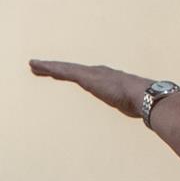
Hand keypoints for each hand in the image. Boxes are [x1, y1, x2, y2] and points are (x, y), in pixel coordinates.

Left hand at [28, 60, 150, 118]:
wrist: (146, 96)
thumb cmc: (144, 104)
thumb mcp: (136, 106)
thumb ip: (136, 107)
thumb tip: (147, 115)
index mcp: (108, 80)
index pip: (86, 76)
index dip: (73, 74)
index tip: (63, 75)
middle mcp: (98, 73)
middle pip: (72, 70)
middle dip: (56, 69)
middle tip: (39, 67)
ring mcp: (92, 74)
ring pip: (64, 69)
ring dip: (48, 67)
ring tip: (32, 65)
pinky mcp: (86, 78)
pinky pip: (63, 71)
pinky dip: (49, 68)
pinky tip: (37, 66)